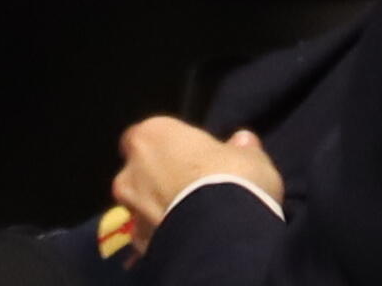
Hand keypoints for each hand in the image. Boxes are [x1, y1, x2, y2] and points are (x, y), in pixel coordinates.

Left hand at [109, 119, 279, 241]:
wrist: (223, 235)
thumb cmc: (233, 179)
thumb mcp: (250, 157)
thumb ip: (239, 148)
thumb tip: (241, 142)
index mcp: (152, 135)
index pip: (148, 135)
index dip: (168, 146)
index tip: (190, 157)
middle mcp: (131, 171)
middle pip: (138, 172)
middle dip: (157, 180)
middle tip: (190, 190)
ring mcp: (132, 210)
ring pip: (141, 207)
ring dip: (158, 211)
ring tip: (191, 221)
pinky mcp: (139, 245)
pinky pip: (150, 236)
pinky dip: (164, 237)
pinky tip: (188, 242)